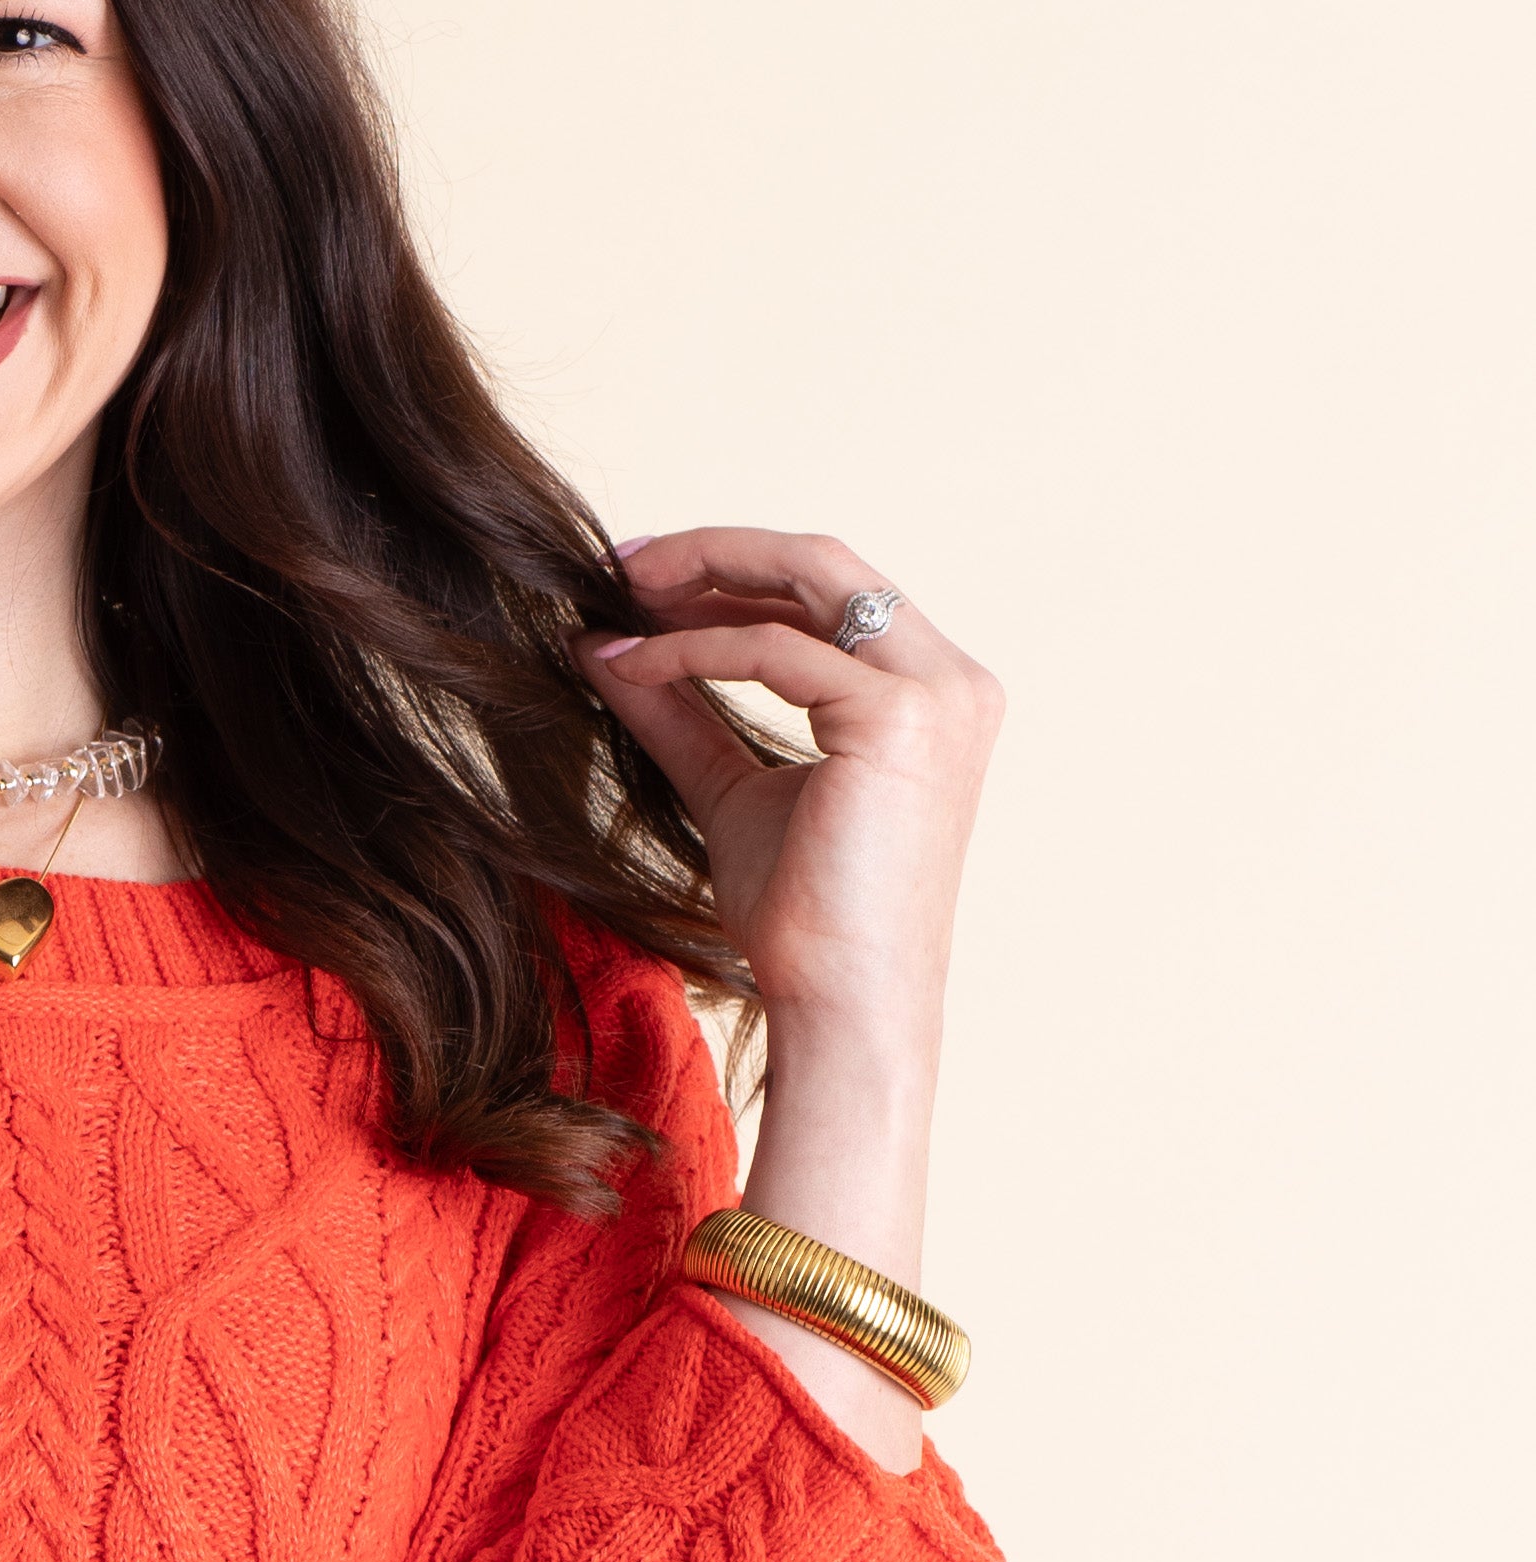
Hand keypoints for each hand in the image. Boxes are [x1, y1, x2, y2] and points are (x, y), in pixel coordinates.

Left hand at [579, 527, 999, 1472]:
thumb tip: (609, 647)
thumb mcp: (732, 790)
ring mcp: (936, 692)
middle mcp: (952, 678)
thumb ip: (686, 711)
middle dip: (715, 553)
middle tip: (618, 566)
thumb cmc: (804, 921)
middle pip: (825, 561)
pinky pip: (773, 648)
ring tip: (615, 596)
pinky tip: (628, 666)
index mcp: (932, 691)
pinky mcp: (897, 716)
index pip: (831, 591)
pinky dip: (692, 647)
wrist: (842, 1008)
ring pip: (806, 579)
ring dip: (699, 579)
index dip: (735, 570)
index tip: (641, 581)